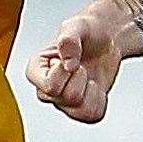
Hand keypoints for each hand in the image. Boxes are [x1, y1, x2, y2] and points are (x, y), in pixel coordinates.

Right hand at [25, 3, 125, 123]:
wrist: (106, 39)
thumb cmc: (86, 31)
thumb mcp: (77, 25)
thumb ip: (69, 39)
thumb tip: (68, 62)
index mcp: (36, 69)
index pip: (49, 86)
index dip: (65, 72)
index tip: (67, 58)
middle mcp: (46, 89)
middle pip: (66, 99)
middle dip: (81, 78)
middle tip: (80, 64)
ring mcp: (63, 102)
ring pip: (79, 111)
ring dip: (91, 90)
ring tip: (87, 75)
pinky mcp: (80, 109)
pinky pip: (92, 115)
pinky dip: (100, 99)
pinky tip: (95, 85)